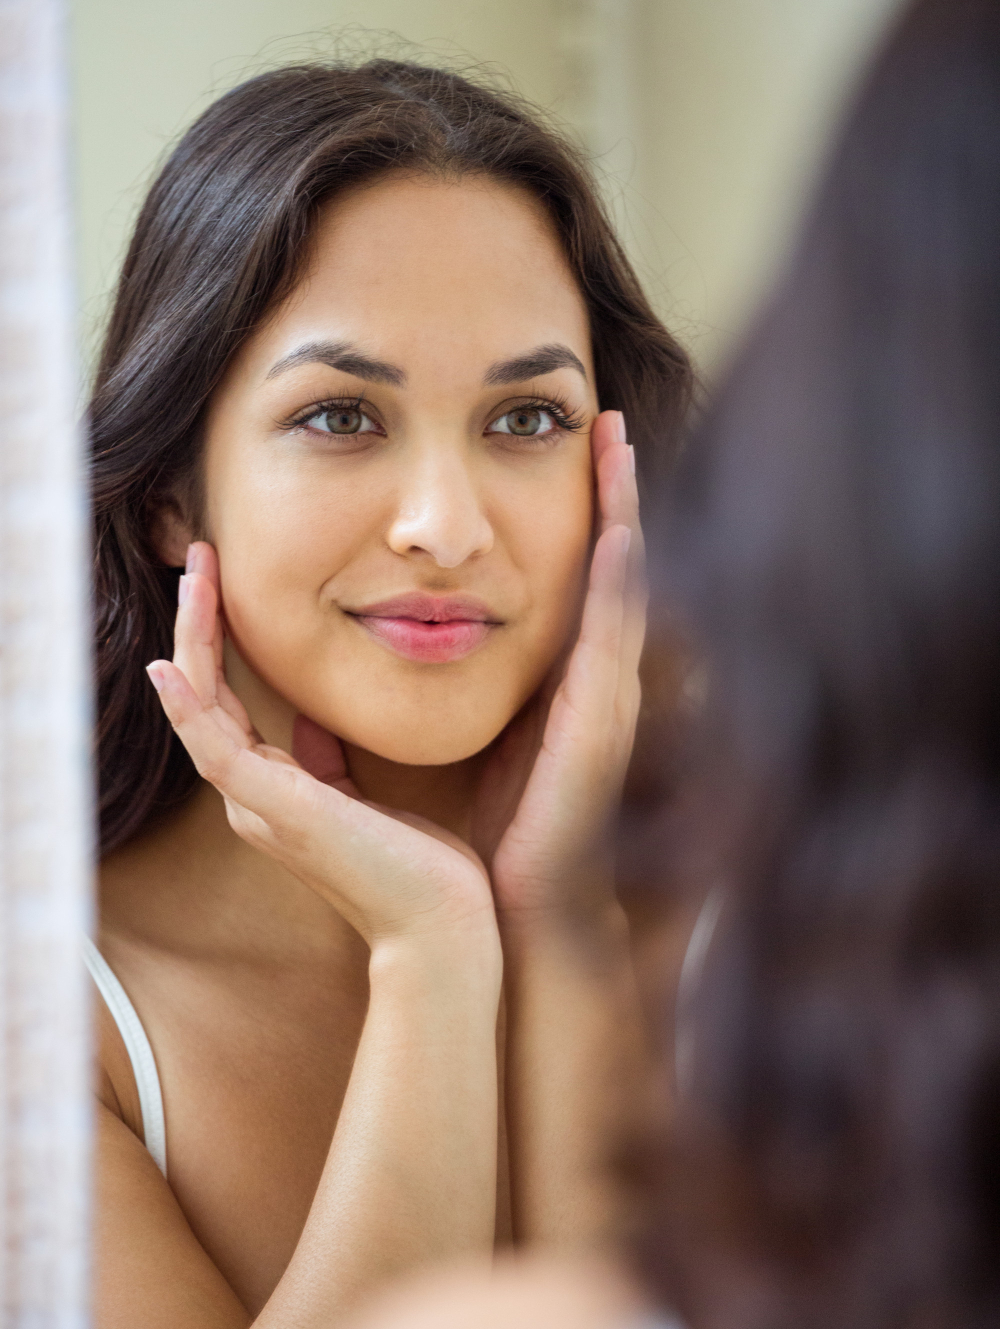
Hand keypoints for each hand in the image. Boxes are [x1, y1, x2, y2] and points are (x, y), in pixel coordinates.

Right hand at [146, 545, 497, 955]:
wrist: (440, 927)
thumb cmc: (415, 868)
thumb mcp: (365, 797)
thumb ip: (329, 761)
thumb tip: (314, 722)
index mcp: (276, 792)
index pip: (229, 704)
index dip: (219, 642)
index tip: (224, 584)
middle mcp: (254, 799)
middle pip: (206, 697)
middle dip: (199, 626)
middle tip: (199, 558)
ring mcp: (259, 807)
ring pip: (202, 711)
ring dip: (192, 643)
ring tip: (192, 581)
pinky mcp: (278, 811)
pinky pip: (217, 750)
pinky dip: (189, 708)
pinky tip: (171, 666)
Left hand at [471, 410, 643, 927]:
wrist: (519, 911)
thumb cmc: (492, 836)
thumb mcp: (461, 745)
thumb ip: (437, 696)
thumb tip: (367, 663)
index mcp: (562, 681)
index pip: (576, 577)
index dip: (579, 512)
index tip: (567, 449)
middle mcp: (596, 679)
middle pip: (613, 564)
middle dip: (614, 489)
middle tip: (608, 417)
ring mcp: (608, 698)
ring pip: (624, 583)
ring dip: (625, 509)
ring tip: (618, 440)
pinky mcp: (603, 724)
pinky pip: (614, 635)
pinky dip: (621, 578)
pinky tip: (620, 525)